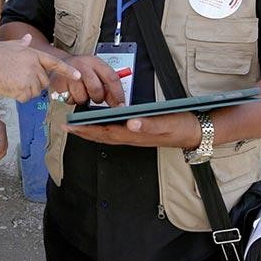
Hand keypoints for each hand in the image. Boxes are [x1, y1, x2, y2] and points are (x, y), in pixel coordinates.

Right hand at [0, 34, 80, 101]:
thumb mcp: (8, 45)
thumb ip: (21, 43)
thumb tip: (27, 37)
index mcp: (32, 54)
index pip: (54, 62)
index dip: (67, 70)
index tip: (78, 75)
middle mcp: (34, 66)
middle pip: (44, 81)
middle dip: (35, 83)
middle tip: (18, 79)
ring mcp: (29, 78)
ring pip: (36, 91)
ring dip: (26, 90)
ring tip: (11, 82)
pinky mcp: (23, 90)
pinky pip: (27, 98)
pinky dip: (19, 96)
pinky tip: (9, 88)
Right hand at [49, 55, 124, 106]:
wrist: (59, 63)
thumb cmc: (81, 69)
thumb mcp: (96, 71)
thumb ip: (108, 86)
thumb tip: (119, 104)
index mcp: (95, 62)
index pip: (111, 78)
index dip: (117, 93)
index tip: (120, 104)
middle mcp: (83, 66)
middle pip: (96, 88)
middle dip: (98, 98)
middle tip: (96, 97)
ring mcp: (70, 74)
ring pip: (82, 97)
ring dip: (83, 99)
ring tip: (81, 92)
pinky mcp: (59, 83)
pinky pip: (70, 99)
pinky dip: (72, 99)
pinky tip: (72, 91)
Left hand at [65, 111, 200, 147]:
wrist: (195, 133)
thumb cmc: (180, 126)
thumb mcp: (166, 123)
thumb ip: (149, 123)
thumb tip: (130, 123)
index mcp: (134, 134)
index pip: (105, 132)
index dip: (86, 130)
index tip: (70, 126)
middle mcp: (131, 137)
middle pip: (102, 135)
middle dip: (83, 131)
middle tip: (65, 126)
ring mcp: (134, 136)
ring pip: (108, 135)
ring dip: (91, 131)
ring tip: (77, 126)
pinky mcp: (139, 133)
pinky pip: (116, 132)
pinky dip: (104, 128)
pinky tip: (100, 124)